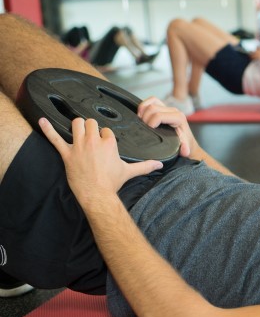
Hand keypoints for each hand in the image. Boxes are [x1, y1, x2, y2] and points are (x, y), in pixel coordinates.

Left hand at [39, 117, 161, 204]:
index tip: (105, 145)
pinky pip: (55, 138)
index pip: (106, 130)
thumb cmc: (113, 183)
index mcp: (109, 143)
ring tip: (79, 132)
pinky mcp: (67, 153)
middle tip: (92, 137)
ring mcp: (79, 146)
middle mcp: (94, 141)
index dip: (105, 137)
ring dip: (78, 126)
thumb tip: (160, 165)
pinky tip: (41, 121)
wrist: (97, 195)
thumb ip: (145, 166)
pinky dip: (47, 129)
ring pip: (76, 124)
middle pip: (91, 123)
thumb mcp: (130, 172)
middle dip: (92, 128)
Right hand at [138, 96, 198, 157]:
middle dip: (145, 118)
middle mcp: (173, 111)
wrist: (186, 142)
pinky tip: (142, 116)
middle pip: (152, 108)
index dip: (150, 123)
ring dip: (143, 111)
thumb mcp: (185, 148)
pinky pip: (151, 101)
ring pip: (151, 102)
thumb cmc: (184, 144)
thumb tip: (185, 150)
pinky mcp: (163, 107)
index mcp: (178, 118)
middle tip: (143, 128)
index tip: (148, 131)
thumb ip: (185, 148)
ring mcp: (168, 108)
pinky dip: (144, 106)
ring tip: (141, 122)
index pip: (158, 116)